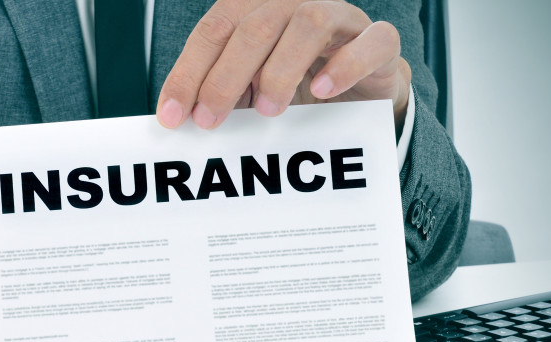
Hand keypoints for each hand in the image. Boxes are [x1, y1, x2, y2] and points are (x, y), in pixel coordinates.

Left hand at [157, 0, 410, 130]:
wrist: (359, 92)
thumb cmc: (293, 85)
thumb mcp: (246, 89)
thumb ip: (215, 93)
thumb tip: (173, 118)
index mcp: (255, 7)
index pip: (213, 31)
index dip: (188, 73)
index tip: (172, 116)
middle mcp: (295, 2)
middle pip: (254, 28)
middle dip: (225, 78)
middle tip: (209, 121)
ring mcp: (340, 17)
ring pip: (308, 24)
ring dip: (279, 71)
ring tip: (266, 110)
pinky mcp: (378, 41)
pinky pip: (370, 42)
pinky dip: (345, 66)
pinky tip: (322, 91)